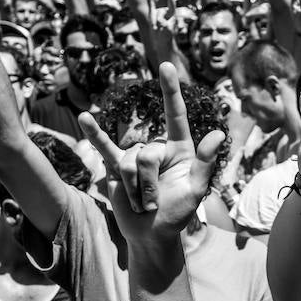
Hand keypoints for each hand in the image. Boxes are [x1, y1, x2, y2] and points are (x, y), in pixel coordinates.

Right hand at [80, 63, 225, 241]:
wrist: (151, 235)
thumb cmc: (177, 215)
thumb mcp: (195, 192)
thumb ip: (205, 163)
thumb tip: (217, 134)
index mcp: (180, 149)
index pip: (175, 114)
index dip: (170, 90)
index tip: (165, 65)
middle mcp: (157, 148)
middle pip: (146, 153)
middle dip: (148, 182)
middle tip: (154, 202)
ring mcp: (135, 156)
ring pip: (127, 162)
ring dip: (134, 189)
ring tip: (142, 203)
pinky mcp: (116, 168)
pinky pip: (104, 148)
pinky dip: (94, 133)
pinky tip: (83, 117)